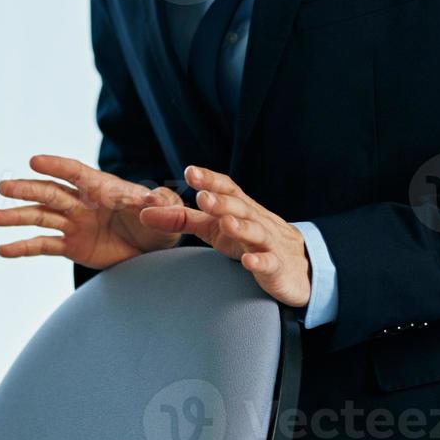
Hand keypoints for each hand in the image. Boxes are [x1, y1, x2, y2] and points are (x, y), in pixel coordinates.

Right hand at [0, 154, 183, 269]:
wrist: (154, 250)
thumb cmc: (161, 224)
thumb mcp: (163, 213)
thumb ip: (157, 203)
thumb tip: (154, 198)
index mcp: (102, 188)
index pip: (76, 173)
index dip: (56, 166)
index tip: (34, 161)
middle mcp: (82, 203)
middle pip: (50, 193)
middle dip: (27, 190)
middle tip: (3, 187)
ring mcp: (73, 224)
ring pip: (40, 217)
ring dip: (16, 216)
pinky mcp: (71, 246)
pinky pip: (43, 246)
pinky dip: (22, 247)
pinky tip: (2, 249)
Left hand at [138, 165, 310, 307]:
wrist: (296, 266)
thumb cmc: (247, 240)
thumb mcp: (213, 228)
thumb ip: (181, 219)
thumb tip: (144, 212)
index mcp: (238, 207)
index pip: (226, 188)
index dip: (209, 179)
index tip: (190, 172)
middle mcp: (254, 219)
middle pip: (239, 206)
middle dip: (222, 201)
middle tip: (203, 196)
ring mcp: (267, 243)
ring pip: (255, 231)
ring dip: (240, 226)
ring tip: (225, 222)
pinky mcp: (277, 267)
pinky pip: (269, 262)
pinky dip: (259, 260)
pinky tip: (249, 261)